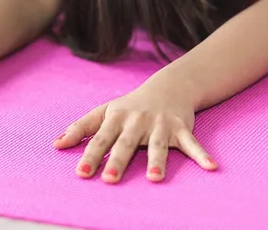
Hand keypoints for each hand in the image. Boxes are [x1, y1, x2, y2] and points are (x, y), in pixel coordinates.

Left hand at [53, 80, 216, 182]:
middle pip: (126, 143)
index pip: (100, 139)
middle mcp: (137, 121)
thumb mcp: (104, 112)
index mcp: (117, 118)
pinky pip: (192, 143)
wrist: (168, 86)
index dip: (90, 155)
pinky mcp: (181, 128)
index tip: (81, 173)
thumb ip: (81, 128)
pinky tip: (211, 167)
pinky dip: (202, 155)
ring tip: (155, 179)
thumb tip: (56, 144)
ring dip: (158, 162)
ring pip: (158, 145)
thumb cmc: (131, 105)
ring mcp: (161, 125)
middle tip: (109, 179)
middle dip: (118, 161)